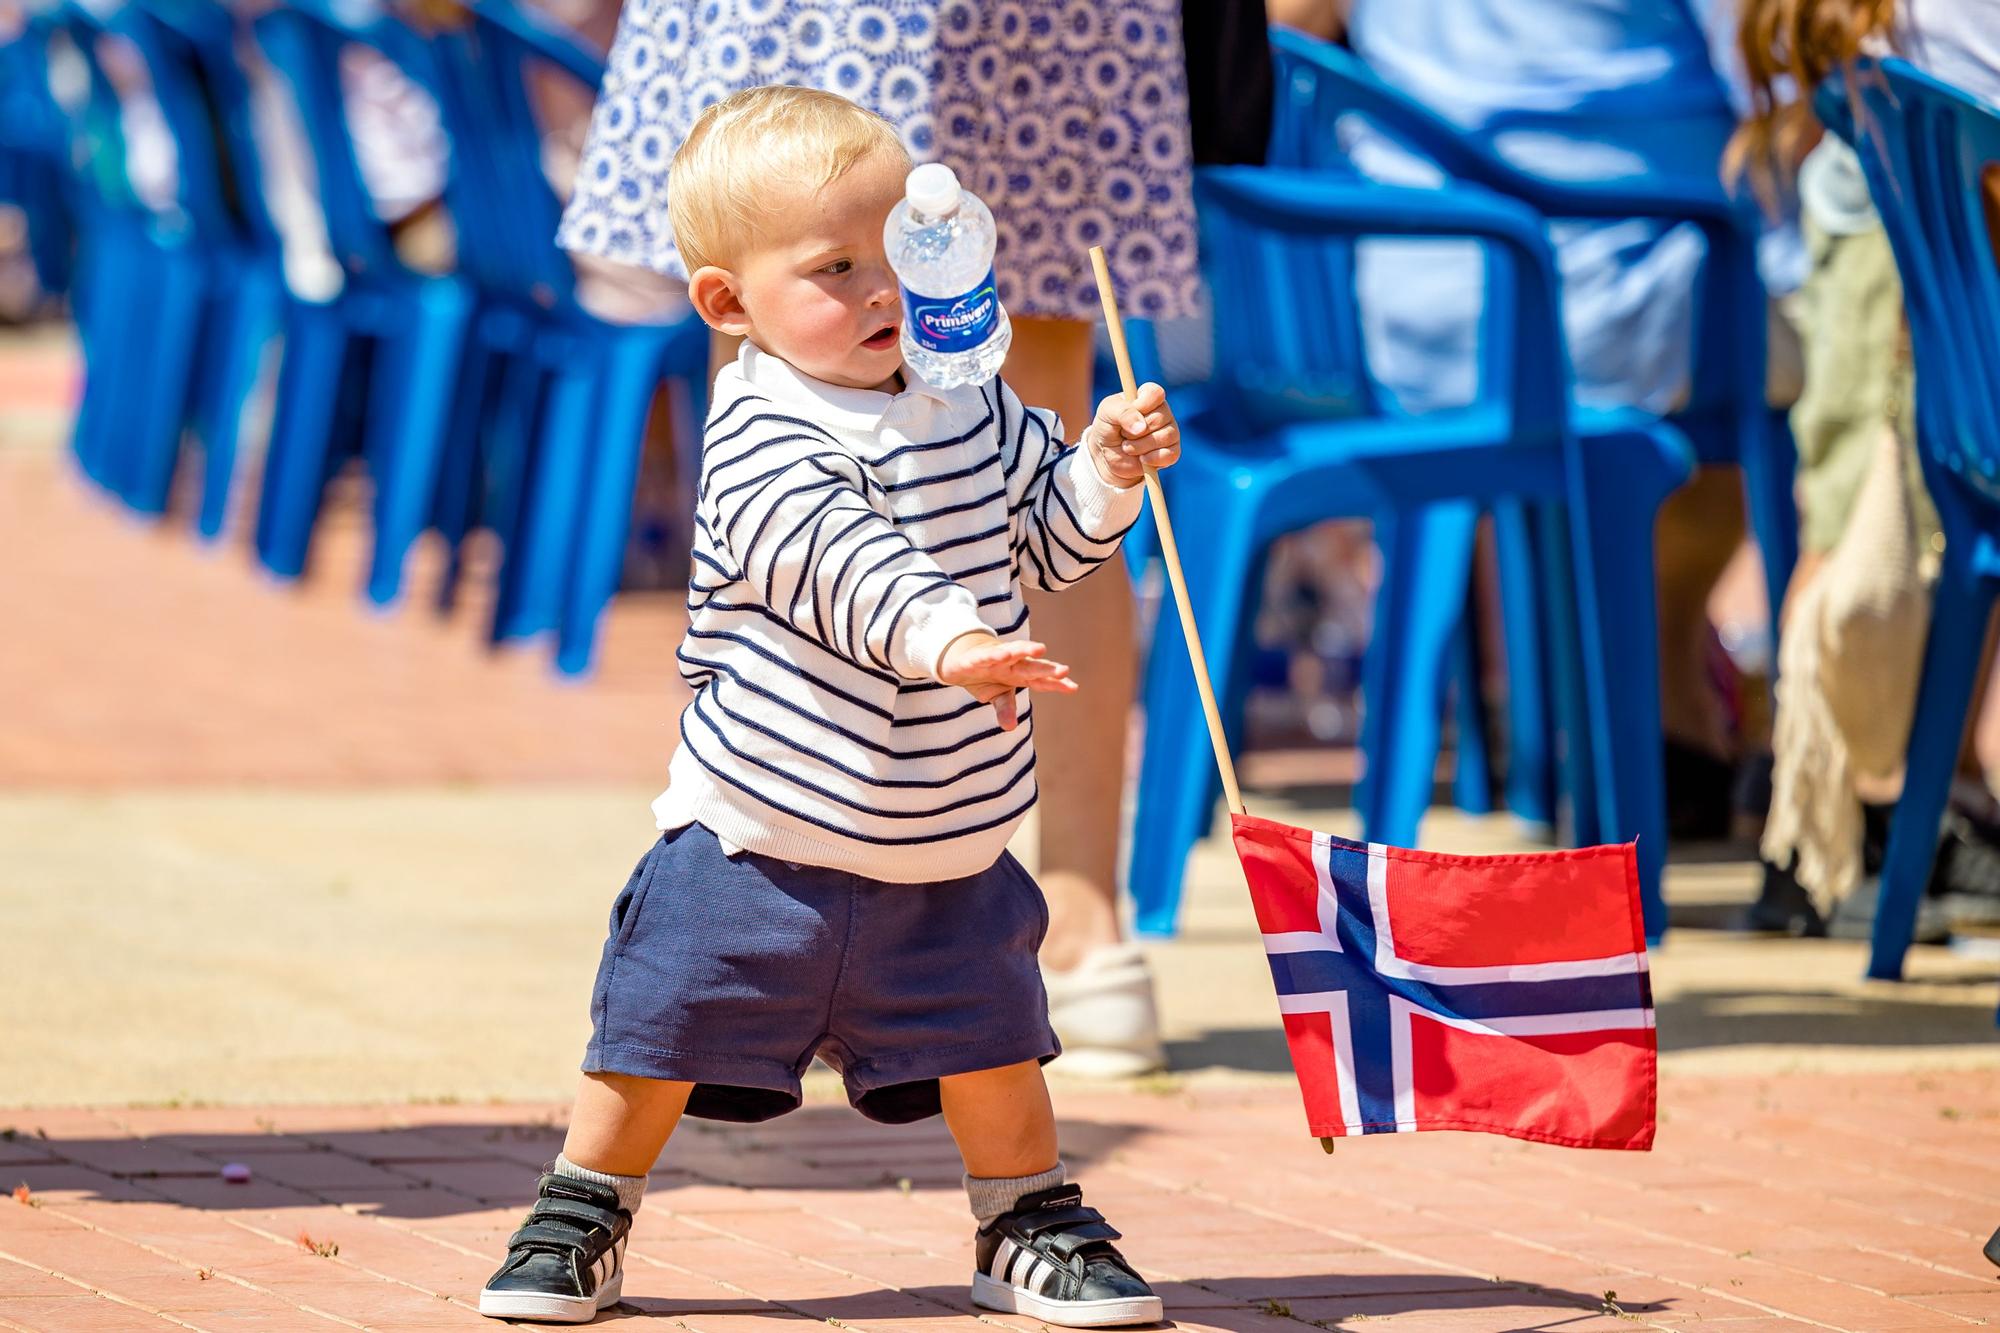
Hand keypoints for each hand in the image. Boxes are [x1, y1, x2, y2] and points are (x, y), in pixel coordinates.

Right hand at [936, 633, 1076, 730]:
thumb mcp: (996, 696)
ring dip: (1026, 650)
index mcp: (1020, 674)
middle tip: (1063, 670)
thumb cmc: (986, 676)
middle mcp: (1012, 664)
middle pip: (1032, 667)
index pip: (1041, 680)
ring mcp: (996, 658)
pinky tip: (1004, 654)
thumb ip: (1006, 709)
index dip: (1056, 683)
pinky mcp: (977, 657)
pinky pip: (987, 656)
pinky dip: (995, 654)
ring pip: (1014, 652)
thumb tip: (1010, 728)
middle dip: (1047, 669)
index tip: (1073, 687)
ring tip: (1040, 649)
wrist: (959, 659)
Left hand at [1083, 381, 1180, 487]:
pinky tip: (1141, 459)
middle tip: (1123, 434)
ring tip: (1127, 447)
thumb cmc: (1108, 427)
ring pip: (1164, 437)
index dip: (1144, 403)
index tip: (1132, 411)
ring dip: (1140, 446)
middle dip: (1135, 431)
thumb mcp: (1107, 412)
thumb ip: (1122, 413)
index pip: (1156, 393)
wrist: (1107, 456)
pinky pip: (1170, 455)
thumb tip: (1141, 428)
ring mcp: (1169, 432)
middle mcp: (1162, 412)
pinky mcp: (1171, 452)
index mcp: (1147, 397)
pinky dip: (1151, 459)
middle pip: (1159, 418)